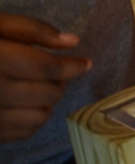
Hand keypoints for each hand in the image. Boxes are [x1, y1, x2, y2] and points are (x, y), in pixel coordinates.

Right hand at [0, 13, 90, 141]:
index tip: (85, 62)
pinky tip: (23, 106)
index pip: (47, 69)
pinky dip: (31, 120)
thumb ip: (31, 30)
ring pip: (39, 117)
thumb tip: (72, 42)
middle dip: (58, 81)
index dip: (72, 66)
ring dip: (46, 102)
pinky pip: (21, 133)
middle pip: (47, 93)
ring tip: (37, 89)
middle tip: (53, 72)